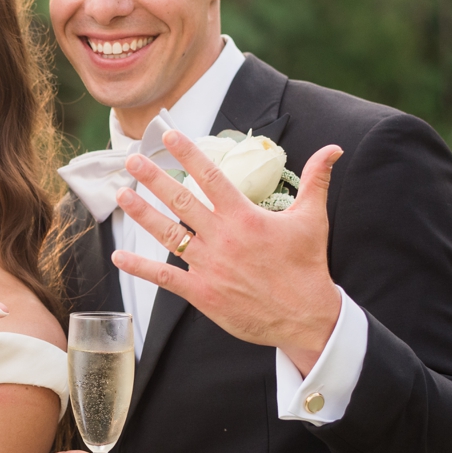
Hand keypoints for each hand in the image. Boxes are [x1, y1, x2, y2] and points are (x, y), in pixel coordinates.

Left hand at [112, 131, 343, 375]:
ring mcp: (209, 266)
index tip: (169, 136)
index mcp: (245, 218)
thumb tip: (332, 149)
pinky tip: (119, 255)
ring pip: (168, 234)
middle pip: (181, 201)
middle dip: (154, 179)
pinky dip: (140, 267)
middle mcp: (222, 238)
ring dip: (142, 214)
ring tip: (121, 195)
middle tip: (132, 159)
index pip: (211, 177)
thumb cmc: (307, 266)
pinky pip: (165, 278)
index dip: (188, 154)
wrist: (305, 317)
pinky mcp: (202, 293)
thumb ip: (315, 181)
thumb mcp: (313, 219)